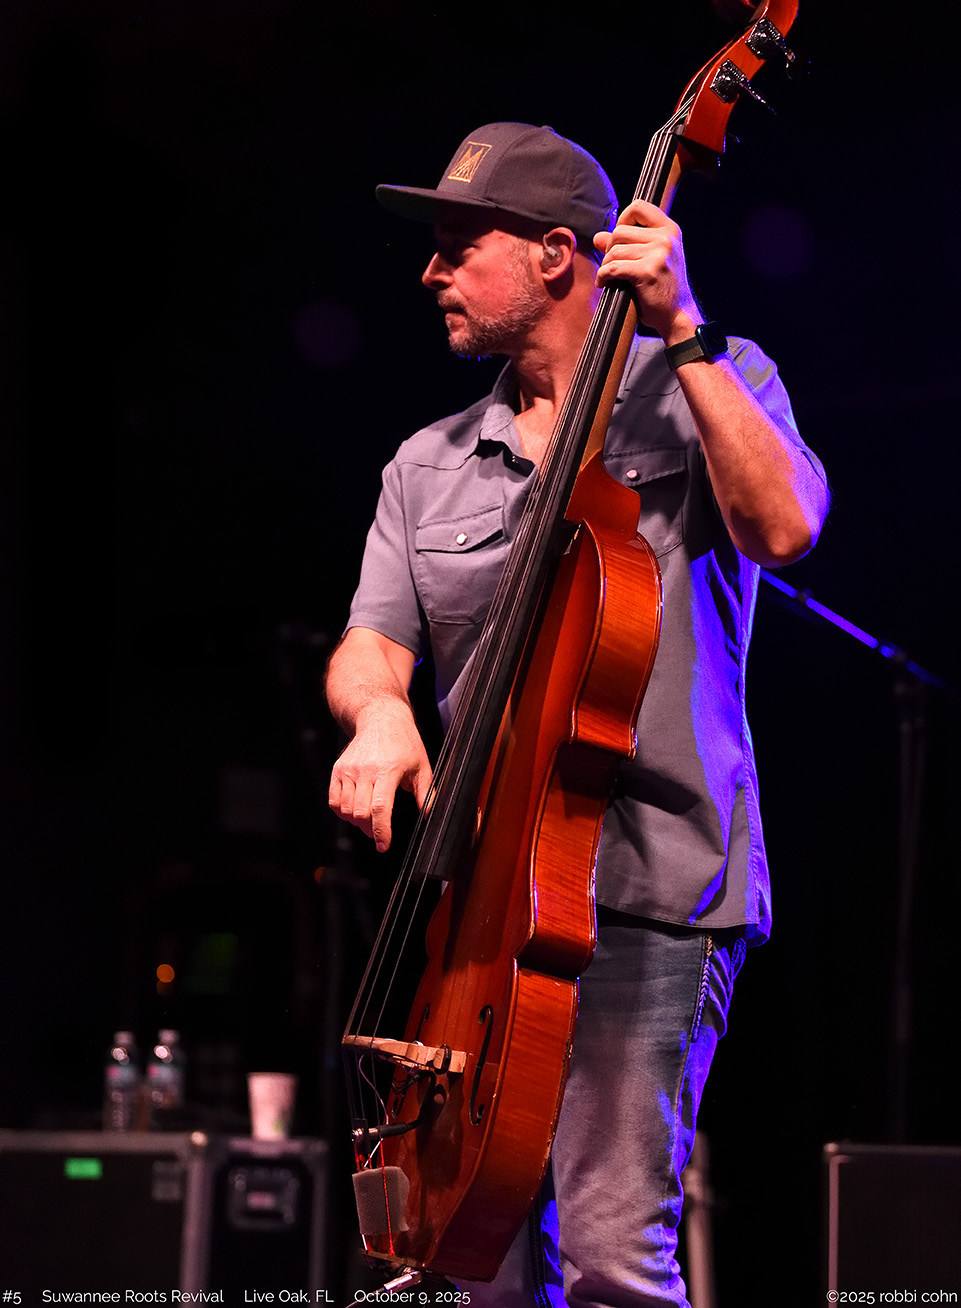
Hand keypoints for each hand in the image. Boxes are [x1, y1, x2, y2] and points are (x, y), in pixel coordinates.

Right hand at [328, 698, 432, 852]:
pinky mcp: (338, 769)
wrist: (380, 718)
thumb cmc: (404, 741)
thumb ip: (426, 793)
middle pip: (361, 813)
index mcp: (388, 770)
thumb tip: (429, 815)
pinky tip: (354, 812)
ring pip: (346, 809)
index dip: (381, 831)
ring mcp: (349, 769)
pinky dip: (342, 812)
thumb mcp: (422, 765)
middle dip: (370, 830)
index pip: (380, 808)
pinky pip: (334, 800)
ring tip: (368, 822)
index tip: (383, 845)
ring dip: (356, 822)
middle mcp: (365, 770)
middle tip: (378, 834)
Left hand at [594, 199, 700, 343]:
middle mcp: (666, 238)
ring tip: (610, 279)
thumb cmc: (662, 289)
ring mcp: (658, 254)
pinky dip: (604, 277)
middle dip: (610, 250)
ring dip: (606, 266)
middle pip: (620, 232)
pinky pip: (613, 268)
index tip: (619, 239)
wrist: (677, 316)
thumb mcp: (649, 260)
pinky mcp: (647, 272)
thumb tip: (599, 236)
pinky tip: (605, 284)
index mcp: (670, 230)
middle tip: (613, 266)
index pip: (639, 207)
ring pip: (614, 251)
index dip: (623, 220)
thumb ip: (626, 245)